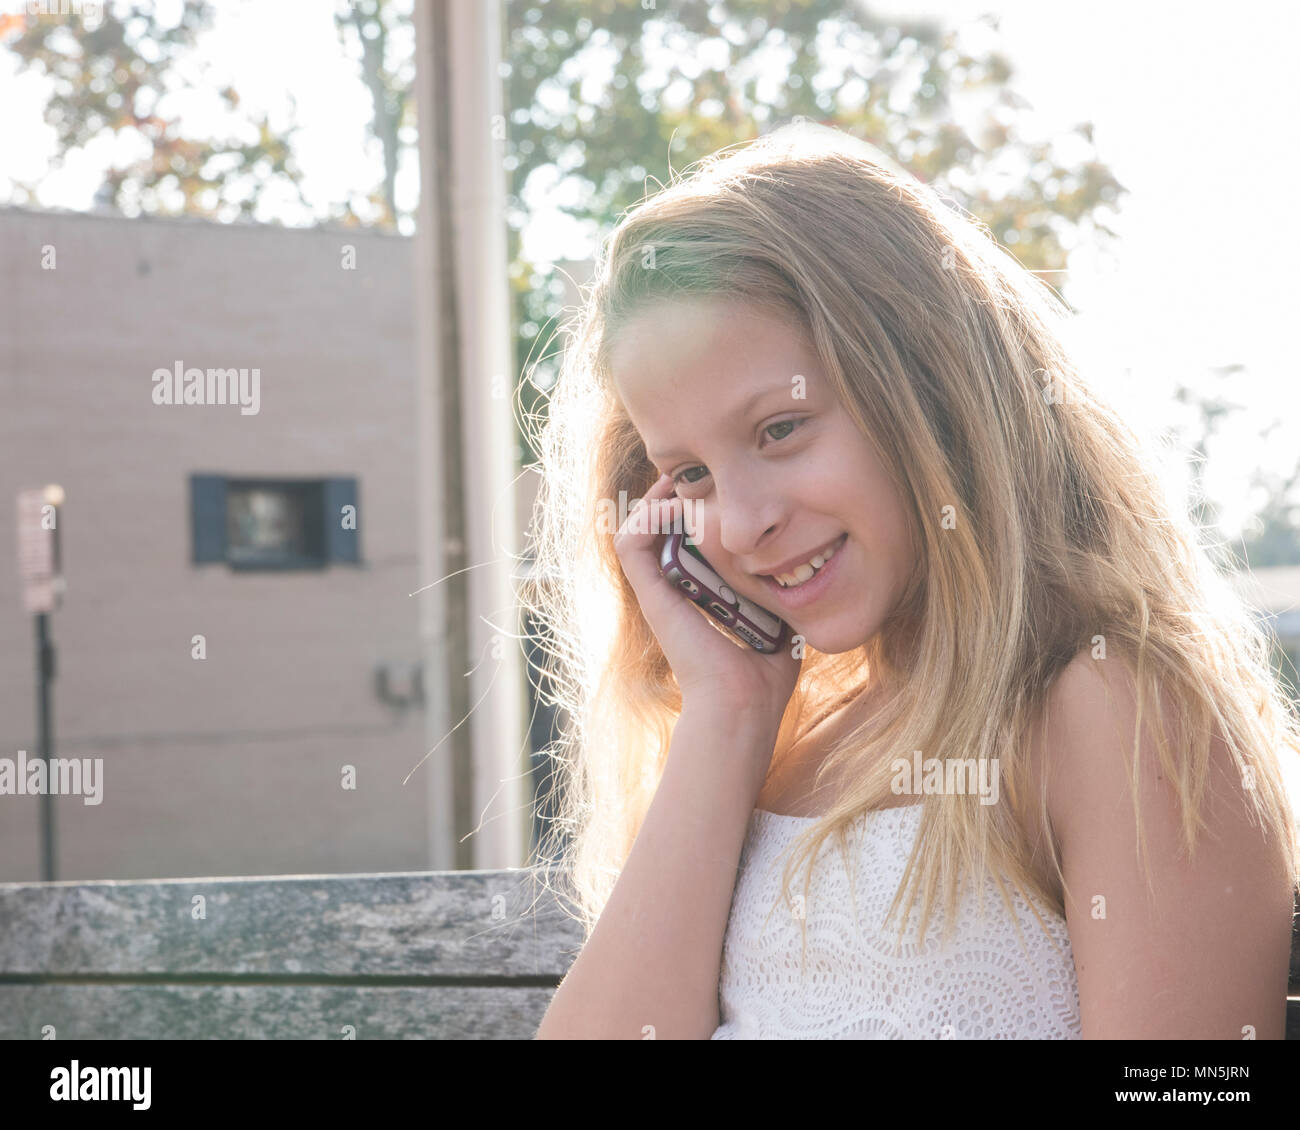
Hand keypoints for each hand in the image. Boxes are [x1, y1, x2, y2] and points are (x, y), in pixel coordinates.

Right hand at [612, 473, 800, 728]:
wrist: (743, 704)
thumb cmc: (765, 676)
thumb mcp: (778, 620)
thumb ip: (783, 596)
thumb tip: (808, 575)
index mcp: (697, 595)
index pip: (683, 540)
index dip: (694, 509)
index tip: (718, 487)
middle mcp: (672, 591)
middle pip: (657, 528)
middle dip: (674, 495)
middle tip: (699, 473)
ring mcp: (658, 593)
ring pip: (636, 529)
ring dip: (655, 499)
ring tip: (681, 479)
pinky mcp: (651, 595)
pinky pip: (631, 543)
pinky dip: (645, 516)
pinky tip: (673, 502)